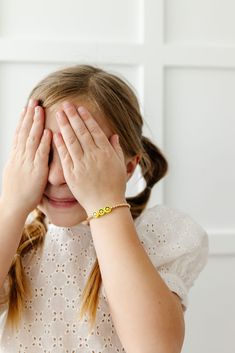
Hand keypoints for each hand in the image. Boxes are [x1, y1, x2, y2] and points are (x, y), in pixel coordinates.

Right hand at [1, 99, 51, 215]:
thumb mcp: (15, 171)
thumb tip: (22, 150)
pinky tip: (48, 132)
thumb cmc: (16, 191)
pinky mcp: (36, 171)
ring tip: (40, 109)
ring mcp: (28, 163)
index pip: (19, 133)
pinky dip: (44, 142)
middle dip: (29, 115)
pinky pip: (40, 154)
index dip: (23, 119)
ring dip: (36, 123)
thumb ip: (20, 159)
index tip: (26, 107)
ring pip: (31, 139)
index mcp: (16, 156)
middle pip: (24, 131)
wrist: (13, 206)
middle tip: (34, 100)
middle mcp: (20, 156)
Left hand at [53, 101, 126, 213]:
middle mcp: (94, 156)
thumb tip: (114, 135)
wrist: (106, 205)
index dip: (86, 118)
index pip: (94, 130)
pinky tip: (55, 134)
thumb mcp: (120, 165)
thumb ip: (116, 149)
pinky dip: (60, 144)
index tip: (80, 108)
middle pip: (81, 132)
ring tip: (59, 113)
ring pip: (72, 141)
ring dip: (65, 125)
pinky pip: (65, 156)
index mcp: (106, 152)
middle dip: (73, 116)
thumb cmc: (115, 186)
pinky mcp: (72, 174)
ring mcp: (82, 164)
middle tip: (65, 104)